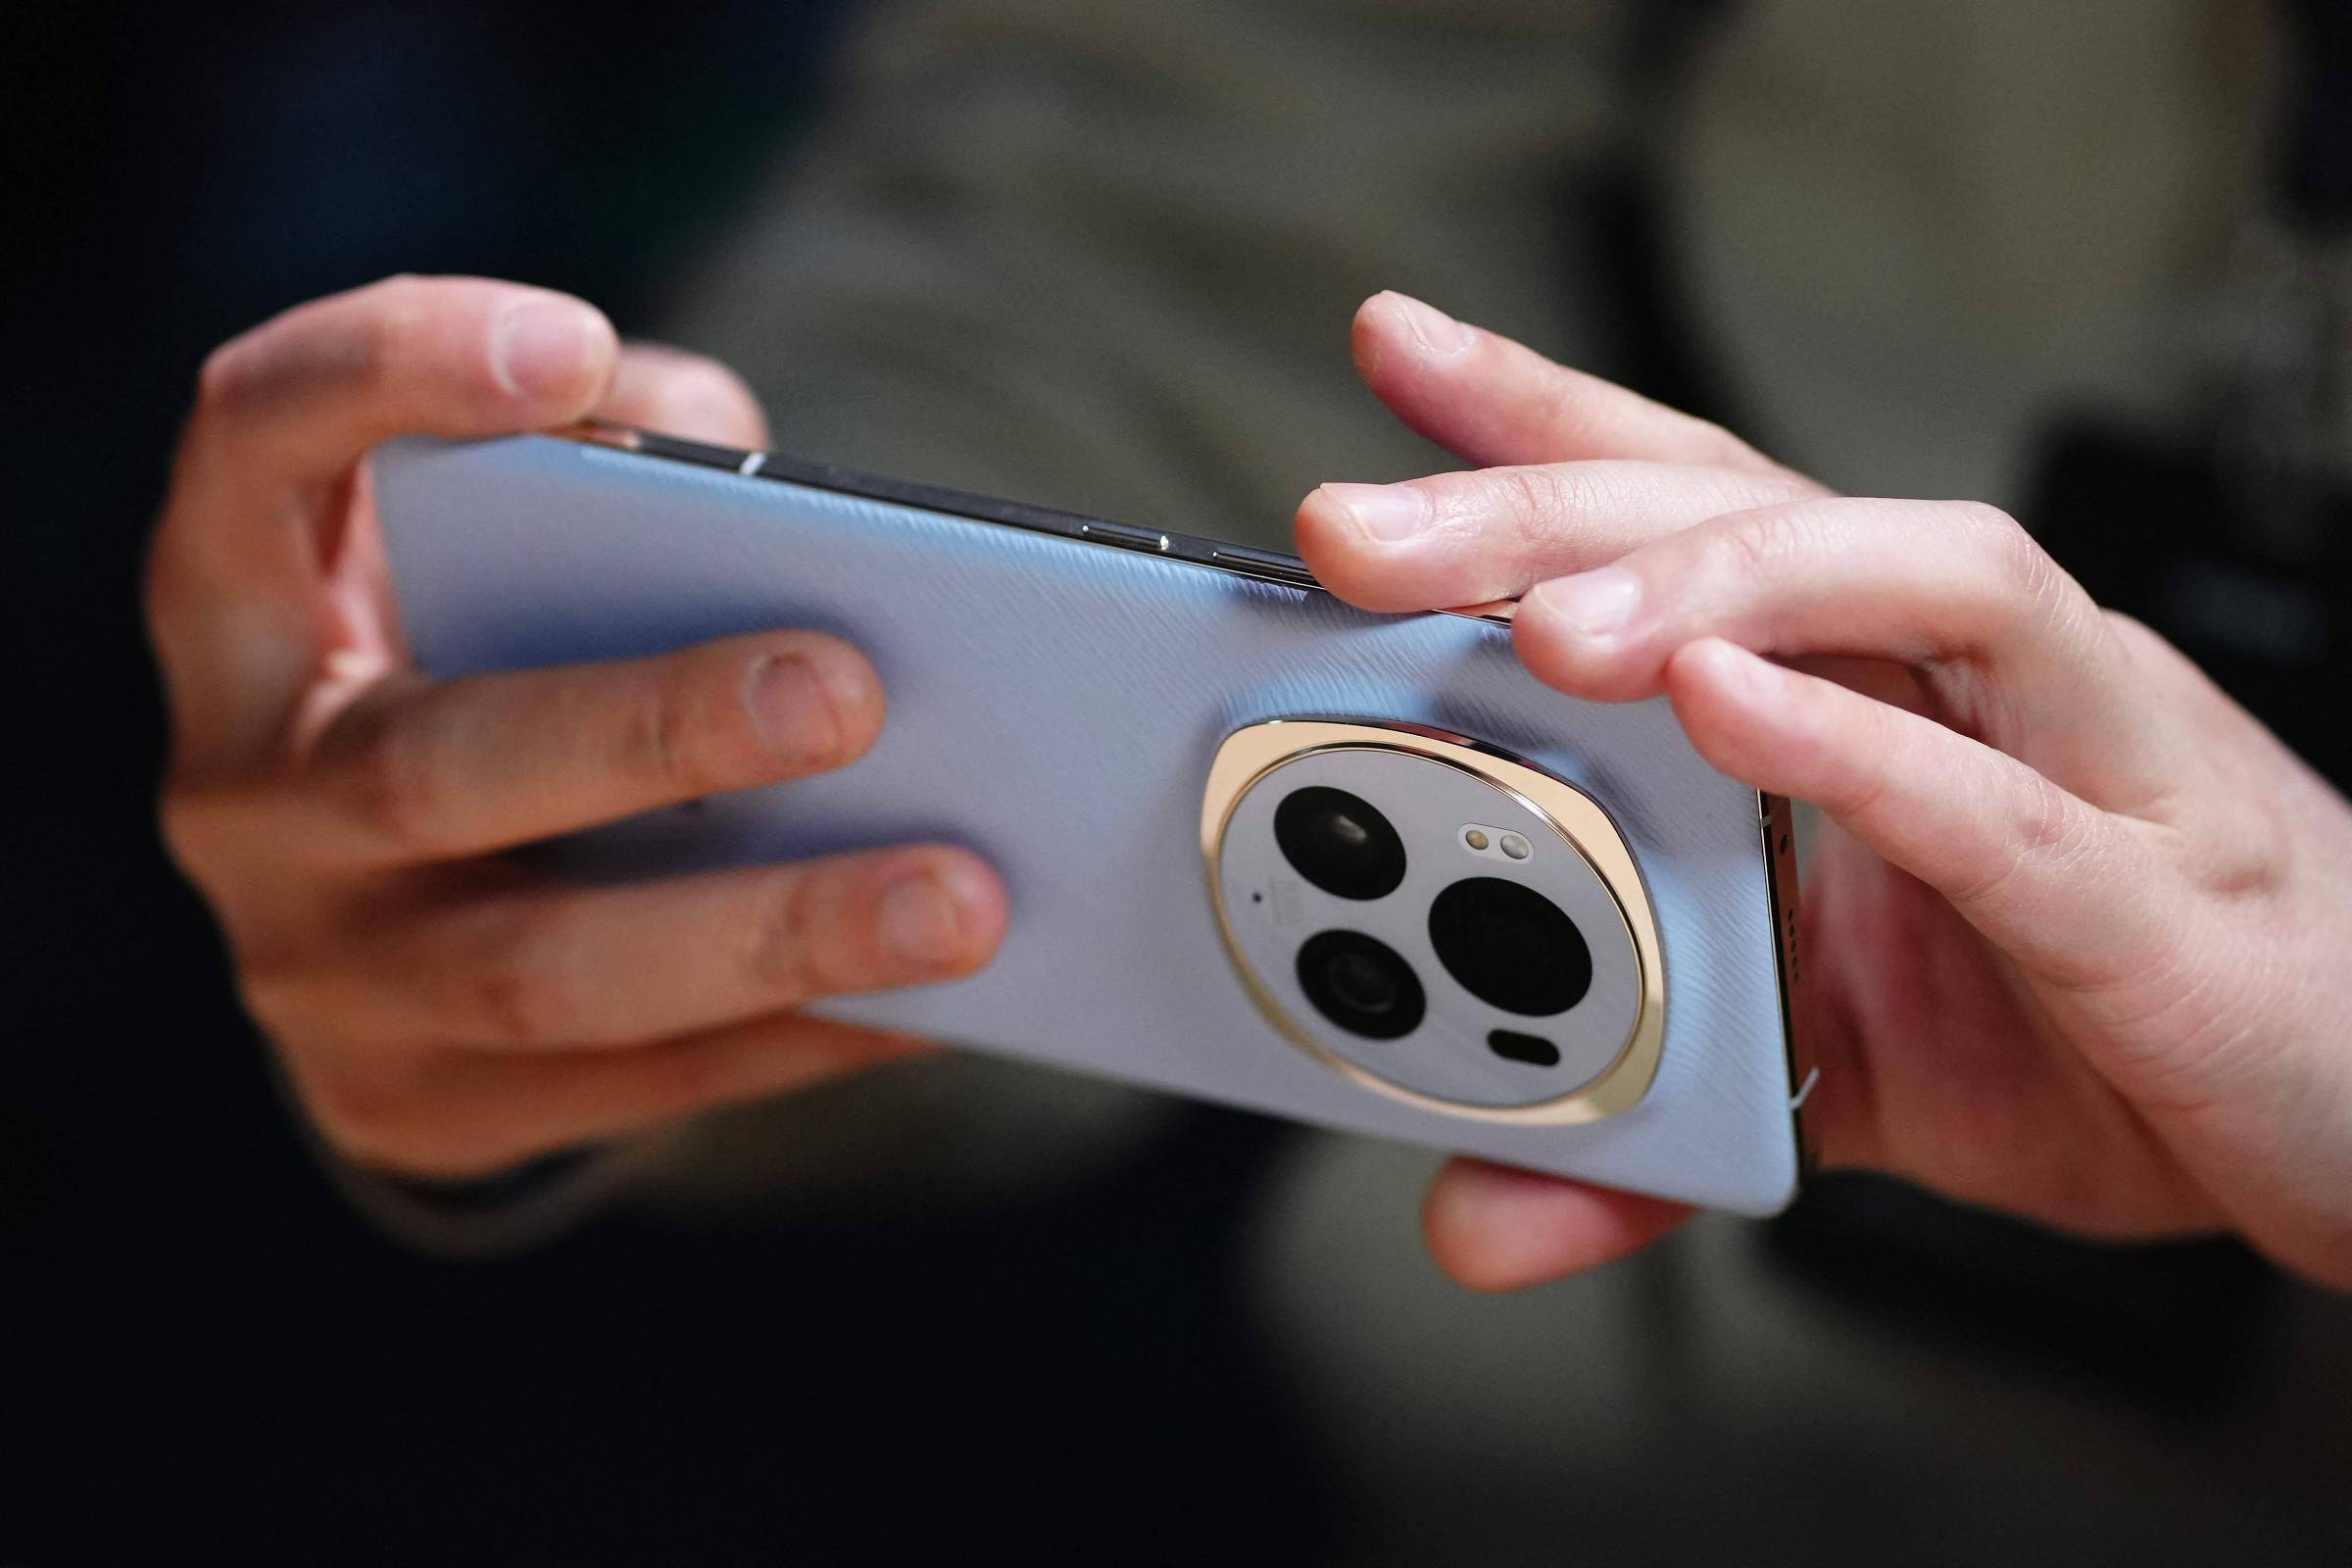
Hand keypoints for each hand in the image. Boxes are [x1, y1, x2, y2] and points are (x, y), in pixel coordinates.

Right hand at [149, 276, 1006, 1180]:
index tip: (571, 346)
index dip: (393, 376)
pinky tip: (938, 1001)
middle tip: (849, 691)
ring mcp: (316, 972)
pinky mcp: (409, 1107)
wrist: (386, 913)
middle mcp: (245, 790)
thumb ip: (632, 471)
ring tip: (962, 900)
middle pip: (429, 764)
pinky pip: (631, 1089)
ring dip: (771, 933)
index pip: (254, 439)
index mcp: (244, 600)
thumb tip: (801, 523)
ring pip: (542, 976)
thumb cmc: (494, 651)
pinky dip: (800, 1040)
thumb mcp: (510, 533)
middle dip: (652, 729)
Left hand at [1295, 292, 2351, 1291]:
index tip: (1391, 351)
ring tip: (1546, 625)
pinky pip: (2013, 806)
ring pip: (1926, 582)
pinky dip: (1870, 756)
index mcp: (1879, 677)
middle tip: (1356, 520)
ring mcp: (2089, 760)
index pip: (1697, 501)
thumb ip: (1649, 1118)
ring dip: (1720, 581)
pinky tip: (1737, 715)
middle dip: (1551, 497)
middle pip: (1760, 506)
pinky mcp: (2162, 902)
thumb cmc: (2093, 1017)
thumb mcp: (1828, 1061)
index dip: (1548, 419)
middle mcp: (1975, 677)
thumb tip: (1474, 1215)